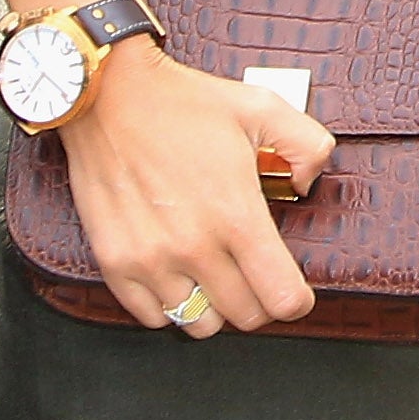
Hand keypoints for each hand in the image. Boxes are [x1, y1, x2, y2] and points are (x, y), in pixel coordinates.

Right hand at [61, 44, 337, 336]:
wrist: (108, 95)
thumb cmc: (183, 102)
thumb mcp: (263, 107)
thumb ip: (306, 145)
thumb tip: (309, 182)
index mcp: (236, 215)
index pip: (282, 298)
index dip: (297, 300)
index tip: (294, 289)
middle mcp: (194, 247)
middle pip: (246, 316)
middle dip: (259, 300)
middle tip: (253, 274)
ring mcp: (151, 259)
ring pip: (199, 324)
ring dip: (214, 306)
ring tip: (214, 275)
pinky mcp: (115, 262)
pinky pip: (153, 316)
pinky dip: (169, 304)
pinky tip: (177, 274)